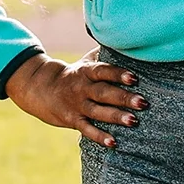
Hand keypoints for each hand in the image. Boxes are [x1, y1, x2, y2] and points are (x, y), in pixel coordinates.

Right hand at [4, 55, 145, 146]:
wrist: (41, 88)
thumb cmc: (73, 75)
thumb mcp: (84, 62)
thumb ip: (102, 55)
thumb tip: (124, 41)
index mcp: (86, 72)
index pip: (103, 71)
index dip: (118, 74)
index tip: (134, 77)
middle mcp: (82, 88)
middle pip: (104, 93)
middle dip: (124, 98)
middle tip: (143, 102)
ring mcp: (77, 105)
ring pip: (98, 112)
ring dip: (116, 116)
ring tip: (134, 121)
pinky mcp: (73, 120)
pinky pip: (87, 129)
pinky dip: (99, 137)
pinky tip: (113, 142)